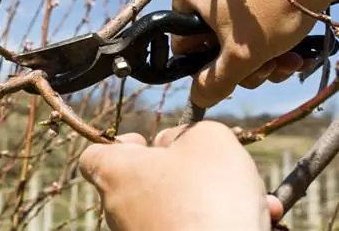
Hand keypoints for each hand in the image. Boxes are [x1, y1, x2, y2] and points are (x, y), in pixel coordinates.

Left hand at [79, 121, 283, 230]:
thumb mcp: (208, 139)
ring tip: (254, 198)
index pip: (93, 155)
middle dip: (184, 171)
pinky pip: (190, 229)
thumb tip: (176, 143)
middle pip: (144, 180)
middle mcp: (121, 209)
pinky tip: (258, 219)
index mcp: (118, 173)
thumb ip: (190, 130)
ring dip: (211, 198)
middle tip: (215, 168)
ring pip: (176, 207)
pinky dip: (216, 222)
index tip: (147, 143)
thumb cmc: (207, 197)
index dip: (119, 144)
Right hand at [169, 0, 338, 107]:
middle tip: (266, 69)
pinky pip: (256, 30)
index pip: (185, 47)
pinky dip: (274, 46)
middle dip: (245, 67)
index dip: (209, 68)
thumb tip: (197, 96)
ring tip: (288, 62)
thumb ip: (215, 82)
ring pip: (240, 43)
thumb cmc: (273, 6)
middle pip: (216, 49)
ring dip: (264, 62)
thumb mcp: (241, 54)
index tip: (233, 73)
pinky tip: (296, 55)